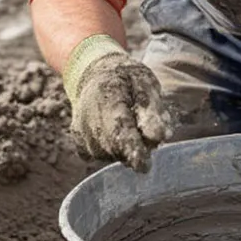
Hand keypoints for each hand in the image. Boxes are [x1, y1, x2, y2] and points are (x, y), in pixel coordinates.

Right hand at [64, 35, 173, 171]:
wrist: (94, 74)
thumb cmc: (126, 79)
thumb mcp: (145, 83)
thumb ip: (153, 110)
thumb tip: (161, 137)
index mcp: (106, 99)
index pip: (120, 131)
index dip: (133, 151)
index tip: (144, 166)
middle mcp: (88, 120)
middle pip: (116, 148)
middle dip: (138, 145)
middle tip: (146, 125)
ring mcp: (82, 134)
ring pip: (111, 155)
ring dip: (127, 147)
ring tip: (130, 122)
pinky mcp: (80, 145)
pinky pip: (103, 156)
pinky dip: (115, 149)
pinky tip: (116, 130)